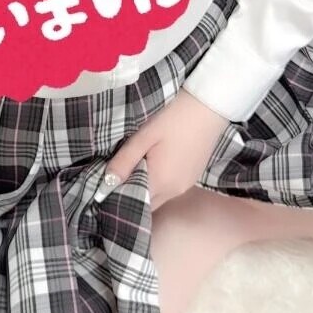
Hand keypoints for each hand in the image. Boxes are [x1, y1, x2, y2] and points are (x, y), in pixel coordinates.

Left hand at [94, 89, 228, 210]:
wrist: (208, 107)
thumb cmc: (174, 119)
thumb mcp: (144, 136)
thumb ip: (124, 161)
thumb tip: (105, 184)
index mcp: (160, 182)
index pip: (133, 203)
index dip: (118, 198)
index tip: (104, 188)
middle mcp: (174, 191)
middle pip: (146, 205)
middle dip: (130, 195)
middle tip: (114, 179)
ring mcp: (185, 186)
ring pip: (157, 198)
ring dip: (144, 189)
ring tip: (130, 170)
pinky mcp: (191, 178)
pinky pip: (169, 189)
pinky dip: (156, 184)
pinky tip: (151, 166)